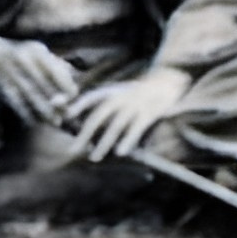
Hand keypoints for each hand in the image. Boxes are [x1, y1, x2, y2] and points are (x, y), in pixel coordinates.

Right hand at [0, 33, 80, 126]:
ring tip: (54, 122)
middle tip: (66, 115)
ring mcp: (9, 72)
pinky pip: (14, 102)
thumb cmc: (16, 54)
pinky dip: (25, 113)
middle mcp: (23, 59)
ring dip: (43, 111)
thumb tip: (75, 78)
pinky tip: (33, 122)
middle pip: (44, 84)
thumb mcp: (36, 52)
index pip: (56, 69)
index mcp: (36, 50)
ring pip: (30, 95)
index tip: (72, 97)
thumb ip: (55, 64)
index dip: (66, 85)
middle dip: (56, 103)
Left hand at [67, 65, 190, 163]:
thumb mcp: (119, 92)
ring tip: (95, 157)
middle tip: (73, 150)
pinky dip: (129, 139)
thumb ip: (98, 104)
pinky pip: (137, 128)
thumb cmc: (138, 92)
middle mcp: (122, 96)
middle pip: (100, 114)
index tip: (67, 117)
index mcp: (113, 91)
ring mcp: (136, 104)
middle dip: (86, 133)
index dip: (78, 106)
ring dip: (105, 141)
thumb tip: (69, 117)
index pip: (92, 98)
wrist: (169, 80)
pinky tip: (121, 152)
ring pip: (117, 124)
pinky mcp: (150, 112)